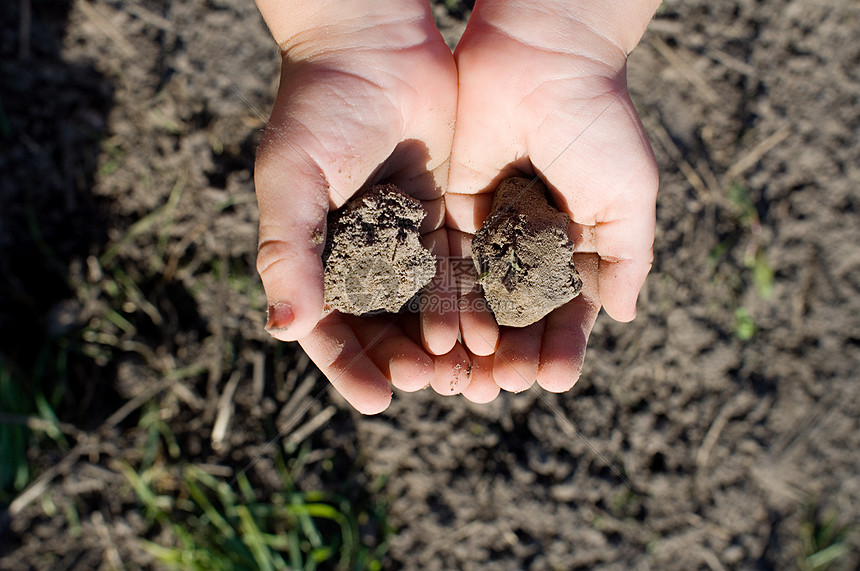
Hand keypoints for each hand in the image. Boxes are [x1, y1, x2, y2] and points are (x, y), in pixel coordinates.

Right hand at [254, 1, 462, 412]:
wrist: (373, 47)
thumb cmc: (318, 110)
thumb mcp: (291, 181)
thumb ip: (288, 253)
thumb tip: (283, 330)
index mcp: (312, 254)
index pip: (328, 327)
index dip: (349, 366)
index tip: (376, 400)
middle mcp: (356, 255)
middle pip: (379, 326)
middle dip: (402, 360)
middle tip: (430, 385)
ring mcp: (400, 238)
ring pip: (420, 308)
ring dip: (441, 344)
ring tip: (467, 375)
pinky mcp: (440, 216)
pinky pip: (455, 270)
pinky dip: (468, 303)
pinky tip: (488, 332)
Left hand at [446, 1, 659, 396]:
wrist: (544, 57)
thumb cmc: (598, 124)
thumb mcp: (629, 196)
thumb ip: (629, 257)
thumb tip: (625, 316)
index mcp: (577, 242)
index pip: (568, 308)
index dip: (563, 345)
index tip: (555, 379)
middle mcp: (530, 243)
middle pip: (520, 314)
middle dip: (514, 352)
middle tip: (504, 387)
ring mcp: (490, 228)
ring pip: (481, 299)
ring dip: (477, 341)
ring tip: (472, 378)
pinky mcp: (451, 209)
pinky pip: (447, 264)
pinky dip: (447, 303)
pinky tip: (445, 339)